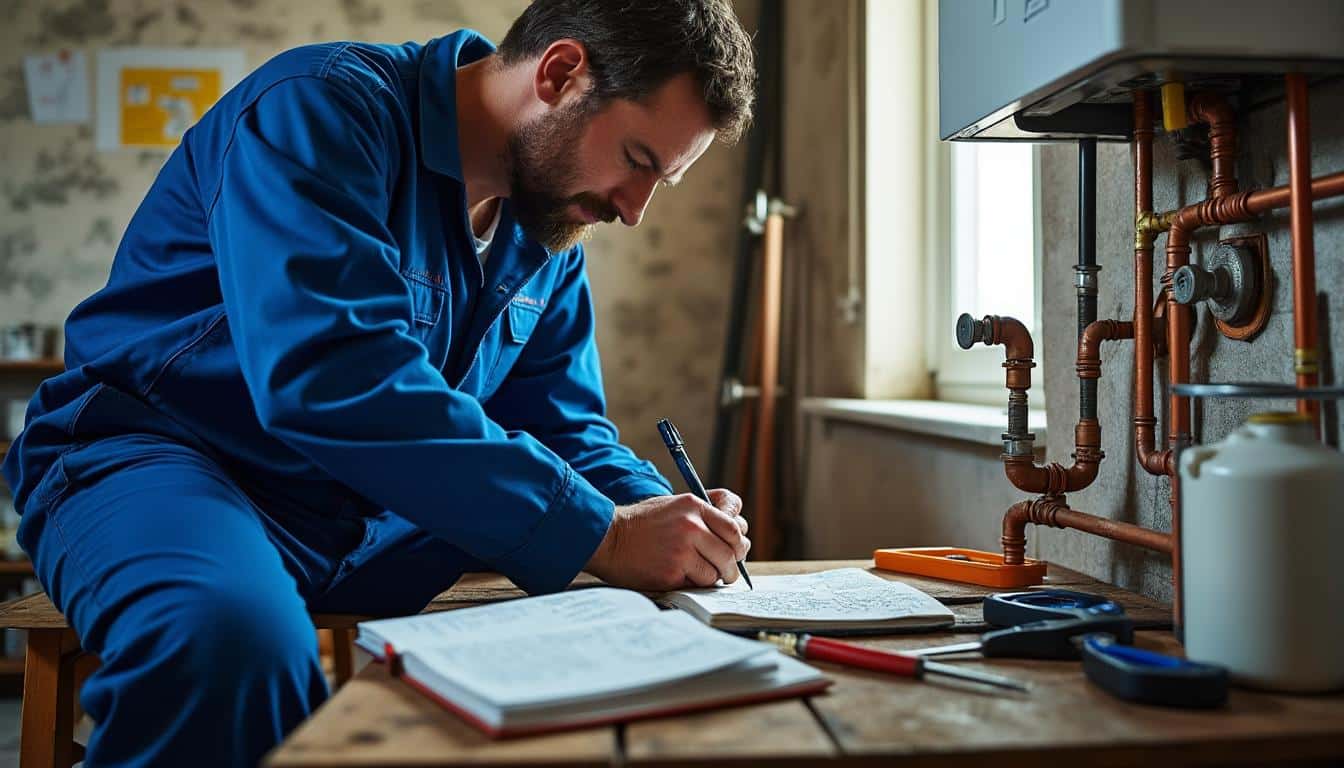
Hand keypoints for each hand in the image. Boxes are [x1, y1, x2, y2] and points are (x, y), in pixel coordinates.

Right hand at [585, 489, 749, 590]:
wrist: (608, 539)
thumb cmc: (642, 524)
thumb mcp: (674, 505)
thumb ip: (704, 516)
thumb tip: (737, 533)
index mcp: (694, 505)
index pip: (734, 526)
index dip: (739, 542)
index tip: (736, 549)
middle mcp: (691, 525)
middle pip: (731, 551)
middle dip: (732, 565)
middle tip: (726, 571)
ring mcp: (682, 549)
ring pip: (717, 571)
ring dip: (712, 576)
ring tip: (697, 573)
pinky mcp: (672, 571)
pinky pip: (699, 583)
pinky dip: (695, 584)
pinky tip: (681, 576)